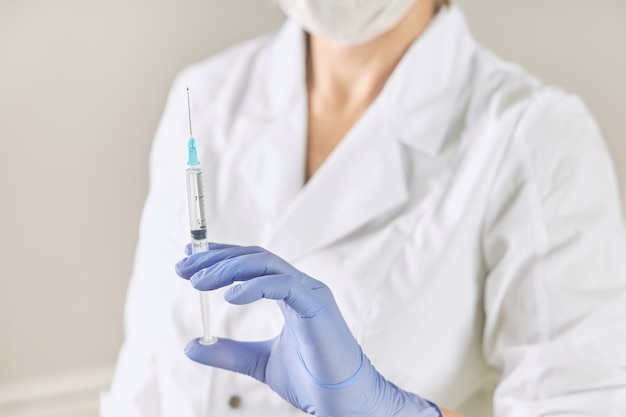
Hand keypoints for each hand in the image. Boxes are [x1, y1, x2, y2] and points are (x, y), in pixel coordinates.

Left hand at [175, 244, 440, 416]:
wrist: (343, 402)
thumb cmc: (312, 379)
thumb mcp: (259, 362)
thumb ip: (229, 351)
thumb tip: (191, 345)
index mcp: (291, 293)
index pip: (253, 262)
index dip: (221, 256)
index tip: (189, 260)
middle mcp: (301, 286)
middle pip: (255, 257)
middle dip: (216, 259)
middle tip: (183, 269)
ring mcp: (311, 293)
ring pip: (267, 264)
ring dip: (229, 269)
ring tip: (198, 283)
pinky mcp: (318, 306)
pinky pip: (284, 285)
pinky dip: (255, 286)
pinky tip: (230, 296)